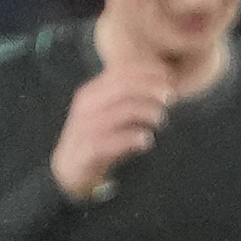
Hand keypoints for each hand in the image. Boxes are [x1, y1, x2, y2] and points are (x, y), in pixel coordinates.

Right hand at [50, 59, 172, 200]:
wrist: (69, 169)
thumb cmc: (100, 137)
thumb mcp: (111, 111)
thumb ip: (130, 95)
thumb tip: (167, 82)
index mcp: (93, 92)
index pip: (122, 71)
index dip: (149, 71)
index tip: (171, 78)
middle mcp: (87, 106)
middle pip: (123, 87)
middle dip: (150, 88)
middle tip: (170, 96)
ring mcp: (84, 128)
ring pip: (120, 111)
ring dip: (145, 112)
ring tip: (161, 120)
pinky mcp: (86, 151)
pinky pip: (111, 141)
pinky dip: (131, 138)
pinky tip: (146, 140)